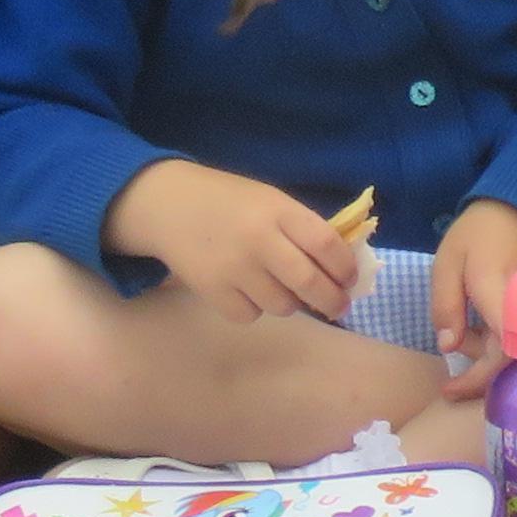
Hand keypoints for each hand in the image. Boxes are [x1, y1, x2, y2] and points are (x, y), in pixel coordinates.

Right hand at [109, 159, 361, 324]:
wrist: (164, 204)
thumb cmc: (228, 203)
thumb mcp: (269, 201)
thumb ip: (303, 229)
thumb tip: (344, 270)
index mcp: (278, 211)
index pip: (327, 245)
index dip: (346, 268)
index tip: (351, 280)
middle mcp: (258, 240)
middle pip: (310, 284)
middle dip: (332, 300)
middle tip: (338, 306)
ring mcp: (234, 268)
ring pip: (282, 306)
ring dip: (290, 303)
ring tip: (279, 287)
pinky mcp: (211, 290)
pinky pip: (250, 315)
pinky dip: (254, 308)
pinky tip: (245, 289)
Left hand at [430, 198, 516, 395]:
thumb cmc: (479, 232)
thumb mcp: (448, 262)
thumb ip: (446, 304)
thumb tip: (448, 348)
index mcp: (501, 291)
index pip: (503, 348)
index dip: (480, 375)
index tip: (450, 389)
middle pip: (513, 359)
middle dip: (480, 376)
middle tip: (449, 386)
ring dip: (485, 357)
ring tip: (457, 339)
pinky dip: (497, 347)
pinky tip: (474, 336)